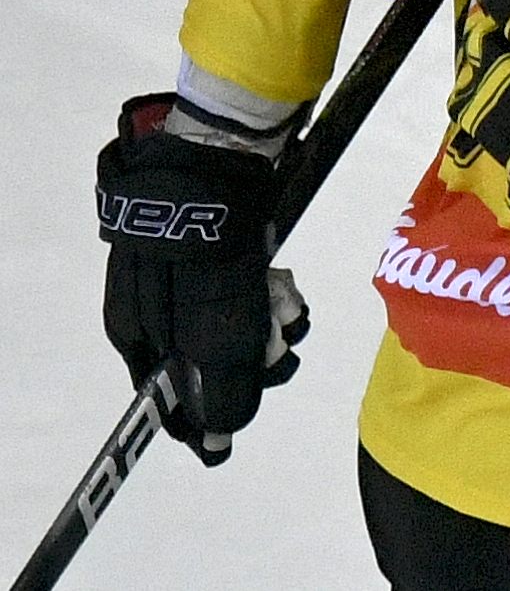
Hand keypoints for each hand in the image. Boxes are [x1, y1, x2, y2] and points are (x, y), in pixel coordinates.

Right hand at [96, 95, 306, 464]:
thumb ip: (218, 383)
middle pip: (207, 361)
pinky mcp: (223, 247)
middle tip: (279, 351)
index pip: (161, 396)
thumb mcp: (213, 326)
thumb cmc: (208, 248)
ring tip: (289, 309)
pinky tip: (288, 286)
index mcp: (136, 332)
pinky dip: (271, 294)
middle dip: (249, 363)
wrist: (222, 154)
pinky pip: (250, 289)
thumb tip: (222, 438)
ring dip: (269, 327)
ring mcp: (188, 274)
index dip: (197, 419)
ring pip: (235, 325)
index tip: (228, 439)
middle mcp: (156, 307)